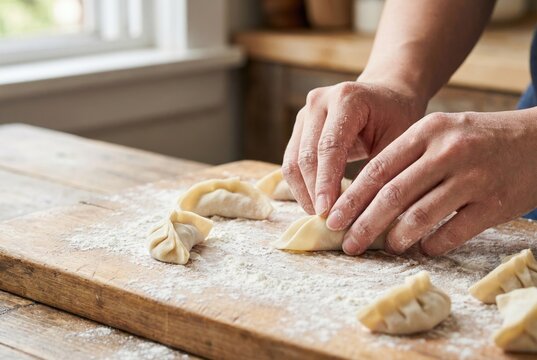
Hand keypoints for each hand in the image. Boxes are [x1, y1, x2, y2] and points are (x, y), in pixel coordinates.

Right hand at [282, 81, 424, 214]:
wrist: (388, 95)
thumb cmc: (398, 119)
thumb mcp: (399, 141)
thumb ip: (379, 171)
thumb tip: (362, 214)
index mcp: (347, 99)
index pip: (329, 147)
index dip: (325, 182)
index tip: (326, 212)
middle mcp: (319, 101)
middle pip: (306, 155)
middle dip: (313, 191)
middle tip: (324, 220)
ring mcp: (305, 112)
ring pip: (292, 160)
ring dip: (303, 191)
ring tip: (319, 215)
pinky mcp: (299, 126)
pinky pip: (291, 160)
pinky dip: (301, 184)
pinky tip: (315, 202)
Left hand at [327, 109, 536, 255]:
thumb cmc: (476, 139)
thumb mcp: (440, 133)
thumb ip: (405, 158)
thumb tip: (364, 198)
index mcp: (427, 131)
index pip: (378, 168)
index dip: (351, 198)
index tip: (333, 219)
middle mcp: (448, 152)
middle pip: (392, 195)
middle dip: (363, 224)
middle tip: (348, 244)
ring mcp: (473, 178)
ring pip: (420, 216)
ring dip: (396, 237)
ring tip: (387, 245)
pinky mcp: (495, 204)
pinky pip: (453, 232)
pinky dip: (432, 245)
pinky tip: (423, 248)